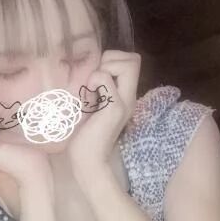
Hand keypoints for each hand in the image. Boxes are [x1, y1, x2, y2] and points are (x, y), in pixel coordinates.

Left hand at [68, 50, 140, 181]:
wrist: (87, 161)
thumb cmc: (84, 136)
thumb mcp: (93, 106)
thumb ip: (98, 89)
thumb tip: (90, 69)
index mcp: (125, 96)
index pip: (132, 61)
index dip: (114, 59)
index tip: (97, 76)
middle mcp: (129, 98)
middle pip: (135, 59)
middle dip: (112, 59)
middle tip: (95, 80)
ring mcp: (124, 103)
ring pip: (128, 64)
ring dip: (105, 69)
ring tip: (93, 89)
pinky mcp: (114, 109)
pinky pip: (105, 78)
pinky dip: (94, 81)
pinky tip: (87, 98)